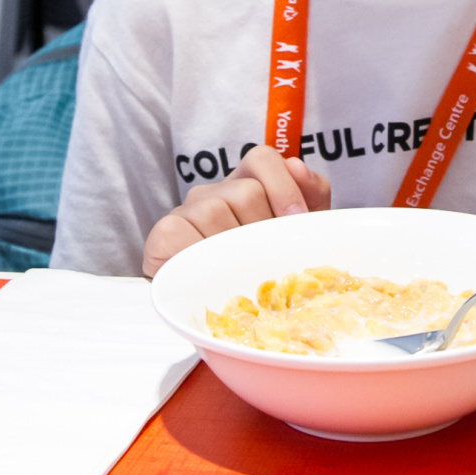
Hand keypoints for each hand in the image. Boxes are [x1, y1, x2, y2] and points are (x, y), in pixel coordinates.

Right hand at [143, 145, 331, 276]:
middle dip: (263, 229)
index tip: (297, 219)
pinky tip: (208, 272)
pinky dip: (197, 253)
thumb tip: (297, 167)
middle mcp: (215, 192)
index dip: (283, 185)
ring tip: (238, 271)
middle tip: (265, 258)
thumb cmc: (264, 272)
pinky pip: (179, 232)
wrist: (225, 316)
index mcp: (248, 185)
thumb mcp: (297, 236)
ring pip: (215, 211)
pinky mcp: (164, 233)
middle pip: (246, 191)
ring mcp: (187, 210)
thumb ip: (311, 197)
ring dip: (233, 248)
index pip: (262, 158)